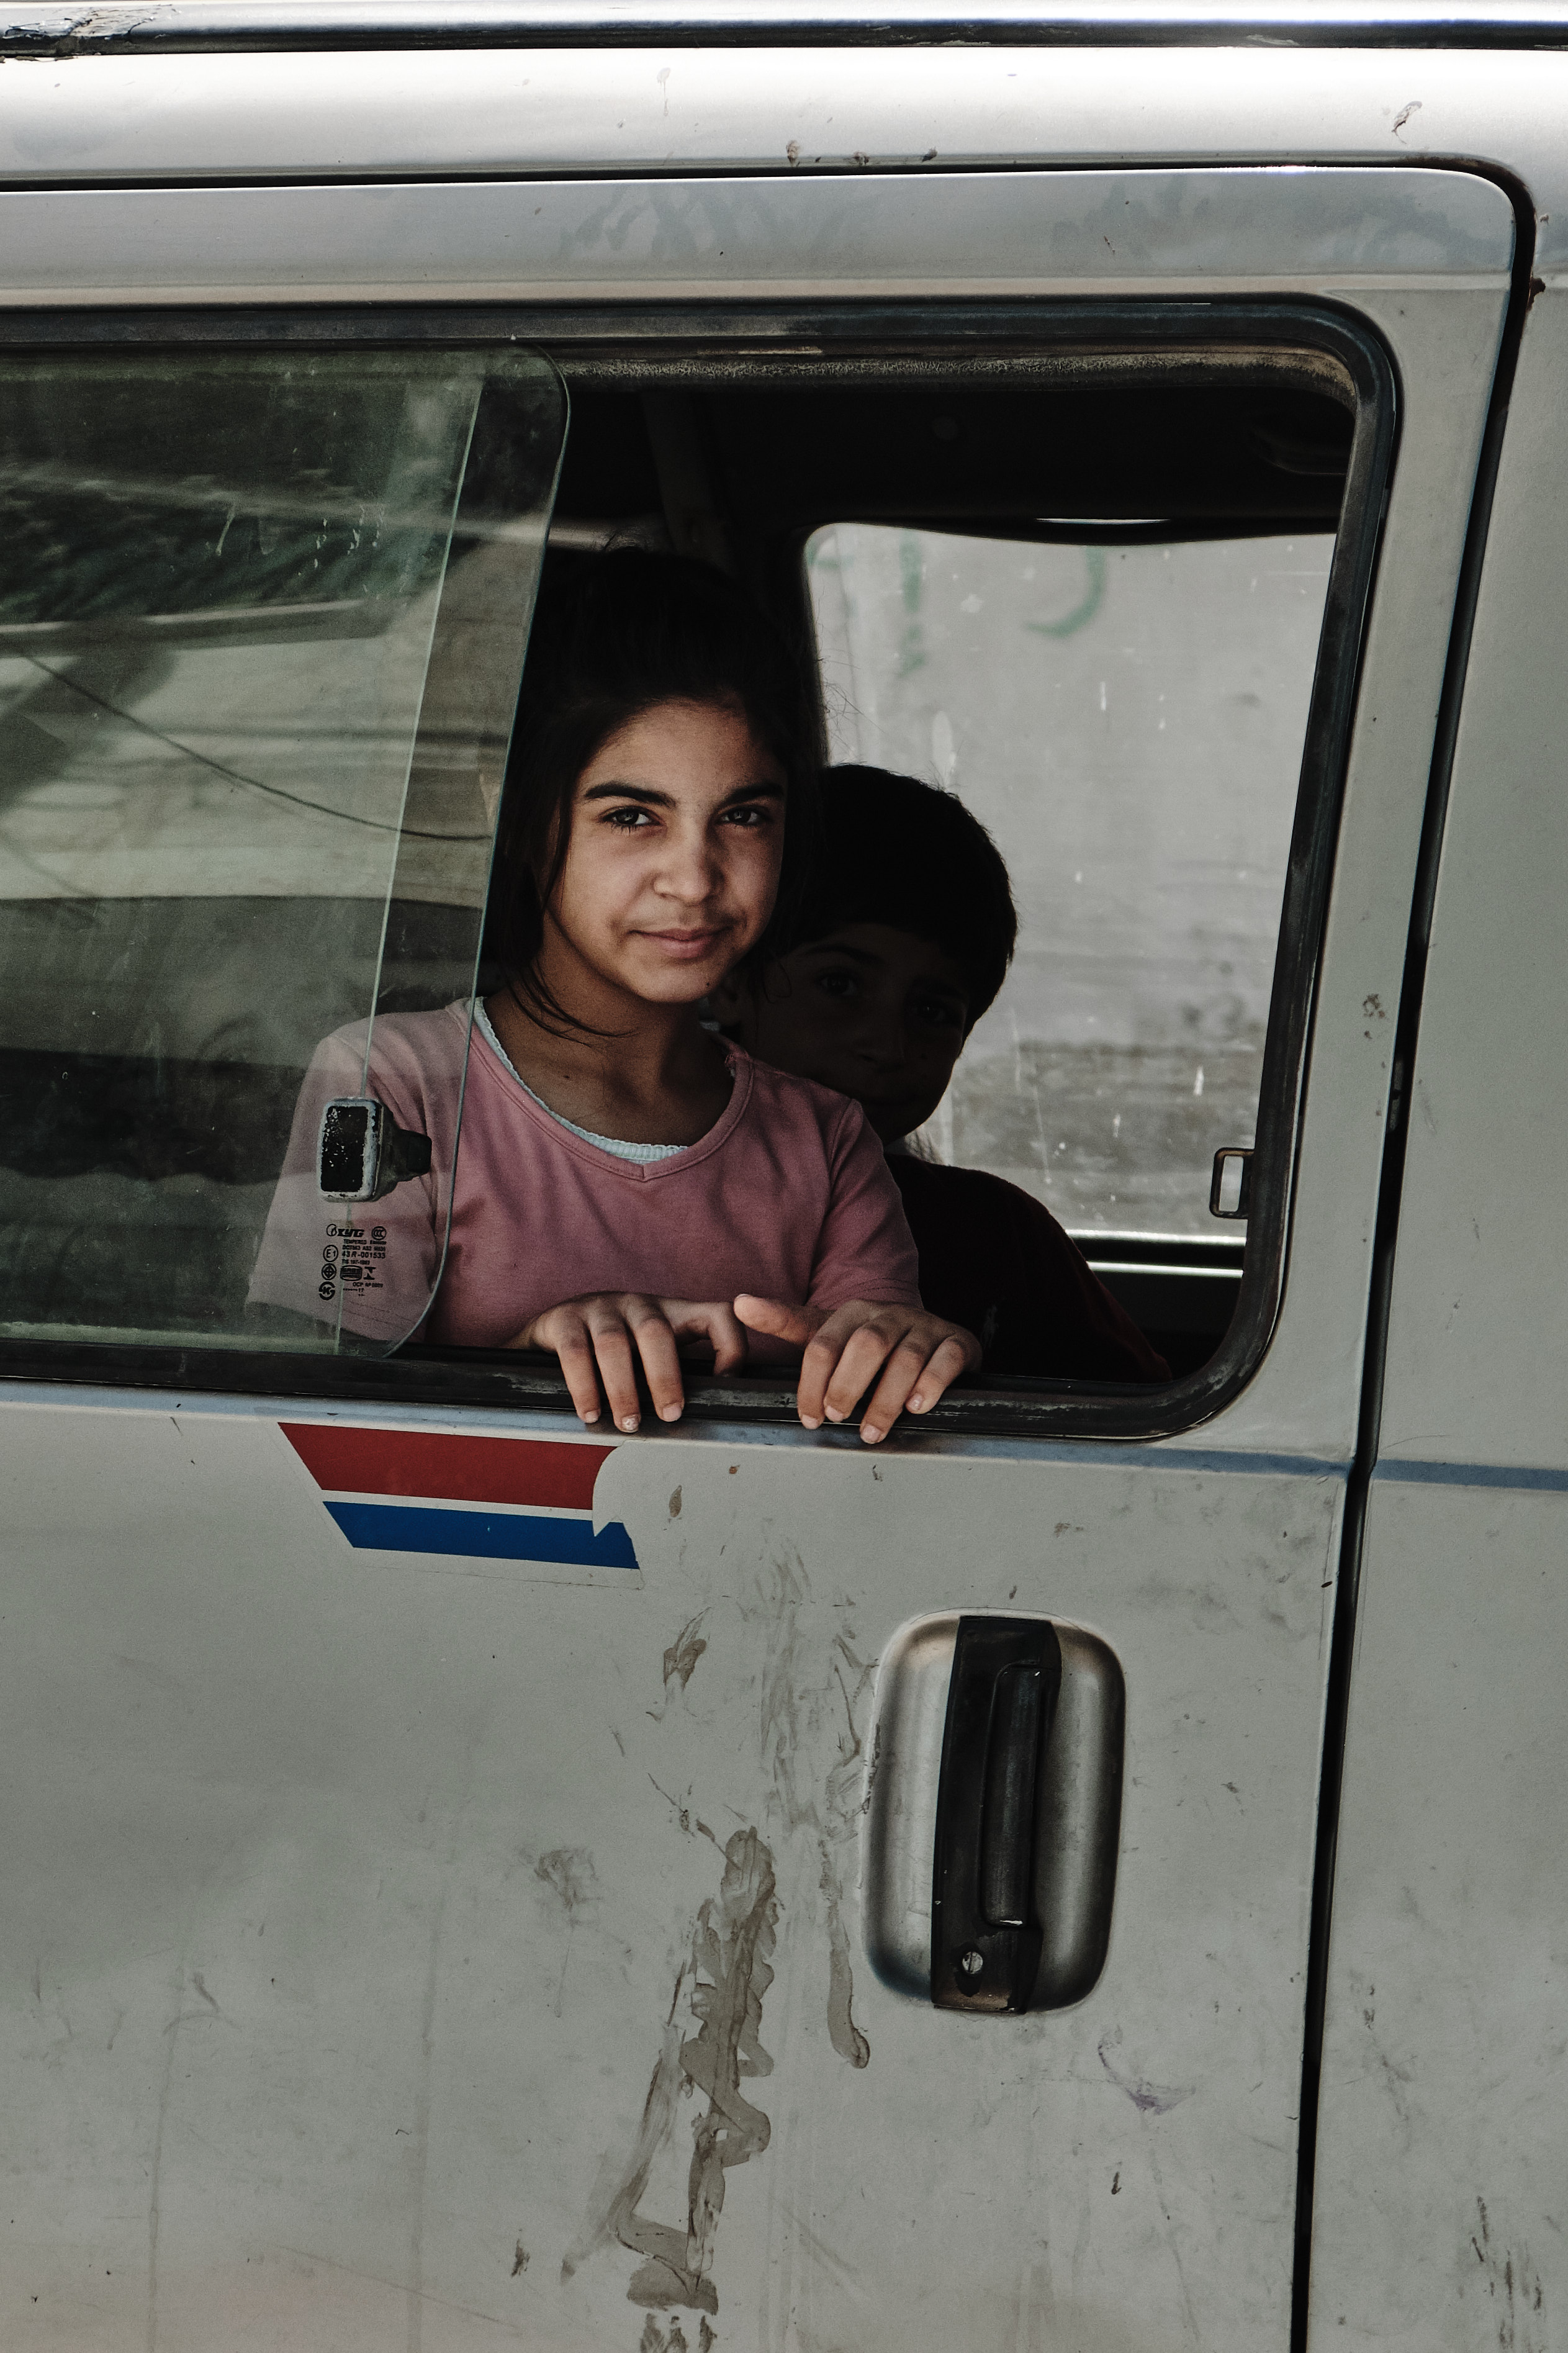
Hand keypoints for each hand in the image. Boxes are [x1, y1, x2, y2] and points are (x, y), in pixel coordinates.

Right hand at [510, 1294, 747, 1429]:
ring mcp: (599, 1307)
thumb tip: (706, 1417)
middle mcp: (638, 1305)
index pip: (715, 1315)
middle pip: (657, 1332)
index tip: (726, 1382)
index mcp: (670, 1314)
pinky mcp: (564, 1317)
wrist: (547, 1334)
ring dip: (623, 1388)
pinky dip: (584, 1387)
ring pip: (614, 1344)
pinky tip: (590, 1413)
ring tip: (628, 1423)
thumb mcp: (650, 1358)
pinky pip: (575, 1352)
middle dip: (665, 1377)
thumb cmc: (611, 1355)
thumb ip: (675, 1375)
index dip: (730, 1345)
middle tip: (670, 1415)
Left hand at [734, 1297, 979, 1443]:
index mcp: (852, 1312)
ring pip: (906, 1357)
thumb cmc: (871, 1346)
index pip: (823, 1343)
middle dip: (848, 1386)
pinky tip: (917, 1406)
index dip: (812, 1384)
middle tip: (838, 1418)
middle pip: (866, 1345)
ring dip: (887, 1399)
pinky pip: (946, 1359)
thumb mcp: (827, 1334)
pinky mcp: (956, 1342)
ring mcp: (924, 1326)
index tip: (809, 1418)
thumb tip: (740, 1304)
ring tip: (872, 1431)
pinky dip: (931, 1384)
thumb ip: (785, 1322)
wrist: (932, 1339)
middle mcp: (888, 1314)